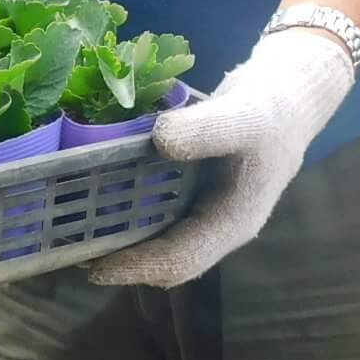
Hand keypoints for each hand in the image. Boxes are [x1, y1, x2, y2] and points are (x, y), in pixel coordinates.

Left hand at [87, 27, 355, 288]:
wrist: (287, 92)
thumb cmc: (271, 112)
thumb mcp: (242, 118)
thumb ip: (205, 130)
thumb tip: (160, 141)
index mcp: (232, 224)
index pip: (181, 261)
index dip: (137, 267)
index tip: (93, 266)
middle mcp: (215, 225)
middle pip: (165, 257)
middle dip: (122, 256)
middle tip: (71, 246)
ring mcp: (204, 208)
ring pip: (158, 234)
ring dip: (122, 233)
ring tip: (77, 224)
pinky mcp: (193, 188)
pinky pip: (156, 206)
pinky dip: (129, 203)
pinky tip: (100, 189)